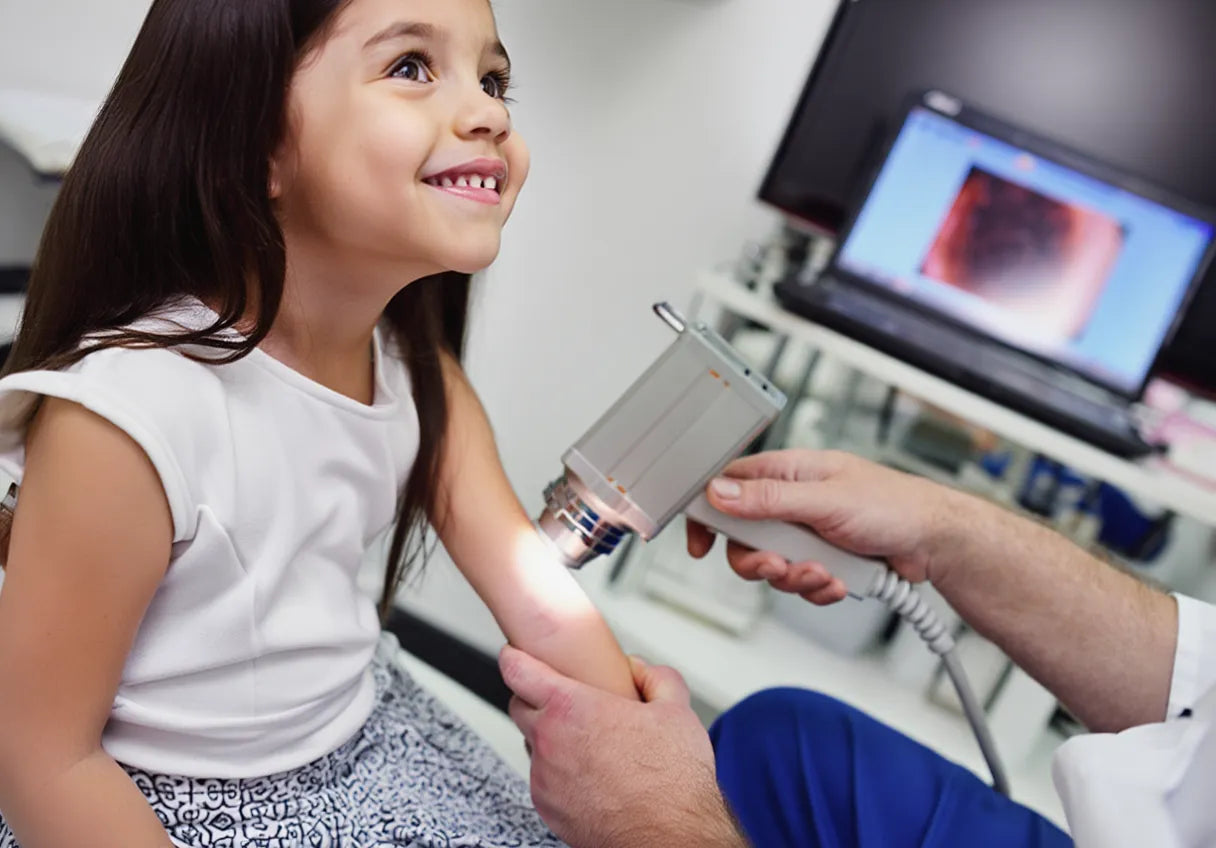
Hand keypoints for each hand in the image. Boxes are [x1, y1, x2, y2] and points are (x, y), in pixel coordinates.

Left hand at [500, 646, 744, 847]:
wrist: (670, 836)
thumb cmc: (671, 780)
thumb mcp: (676, 710)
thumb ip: (654, 677)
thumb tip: (638, 670)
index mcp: (572, 707)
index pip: (517, 670)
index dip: (514, 657)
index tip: (516, 655)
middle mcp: (549, 741)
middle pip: (518, 705)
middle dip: (534, 698)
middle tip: (564, 700)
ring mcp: (544, 778)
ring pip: (532, 745)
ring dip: (549, 738)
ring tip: (588, 744)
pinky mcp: (548, 808)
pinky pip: (543, 779)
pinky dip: (558, 773)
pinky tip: (591, 775)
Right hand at [687, 449, 958, 602]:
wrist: (934, 542)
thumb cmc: (894, 505)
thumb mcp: (825, 500)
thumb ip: (769, 499)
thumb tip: (720, 493)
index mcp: (788, 473)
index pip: (728, 486)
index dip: (708, 513)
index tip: (700, 543)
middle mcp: (792, 501)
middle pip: (744, 536)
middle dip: (759, 561)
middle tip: (777, 566)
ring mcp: (805, 532)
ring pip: (771, 565)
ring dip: (793, 578)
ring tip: (822, 575)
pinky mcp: (821, 558)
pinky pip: (798, 581)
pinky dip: (815, 588)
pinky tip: (837, 581)